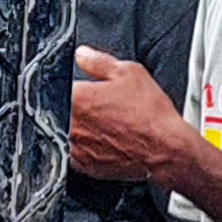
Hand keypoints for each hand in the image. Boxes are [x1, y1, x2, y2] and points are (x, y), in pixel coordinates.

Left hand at [68, 46, 193, 186]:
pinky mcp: (82, 166)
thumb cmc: (150, 114)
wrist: (164, 149)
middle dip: (73, 108)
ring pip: (63, 132)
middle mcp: (70, 124)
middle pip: (58, 111)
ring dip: (76, 128)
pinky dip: (83, 147)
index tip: (82, 91)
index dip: (70, 88)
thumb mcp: (128, 73)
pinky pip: (72, 153)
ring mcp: (74, 147)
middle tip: (98, 109)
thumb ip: (98, 61)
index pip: (56, 87)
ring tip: (103, 126)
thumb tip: (82, 55)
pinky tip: (102, 141)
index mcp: (76, 98)